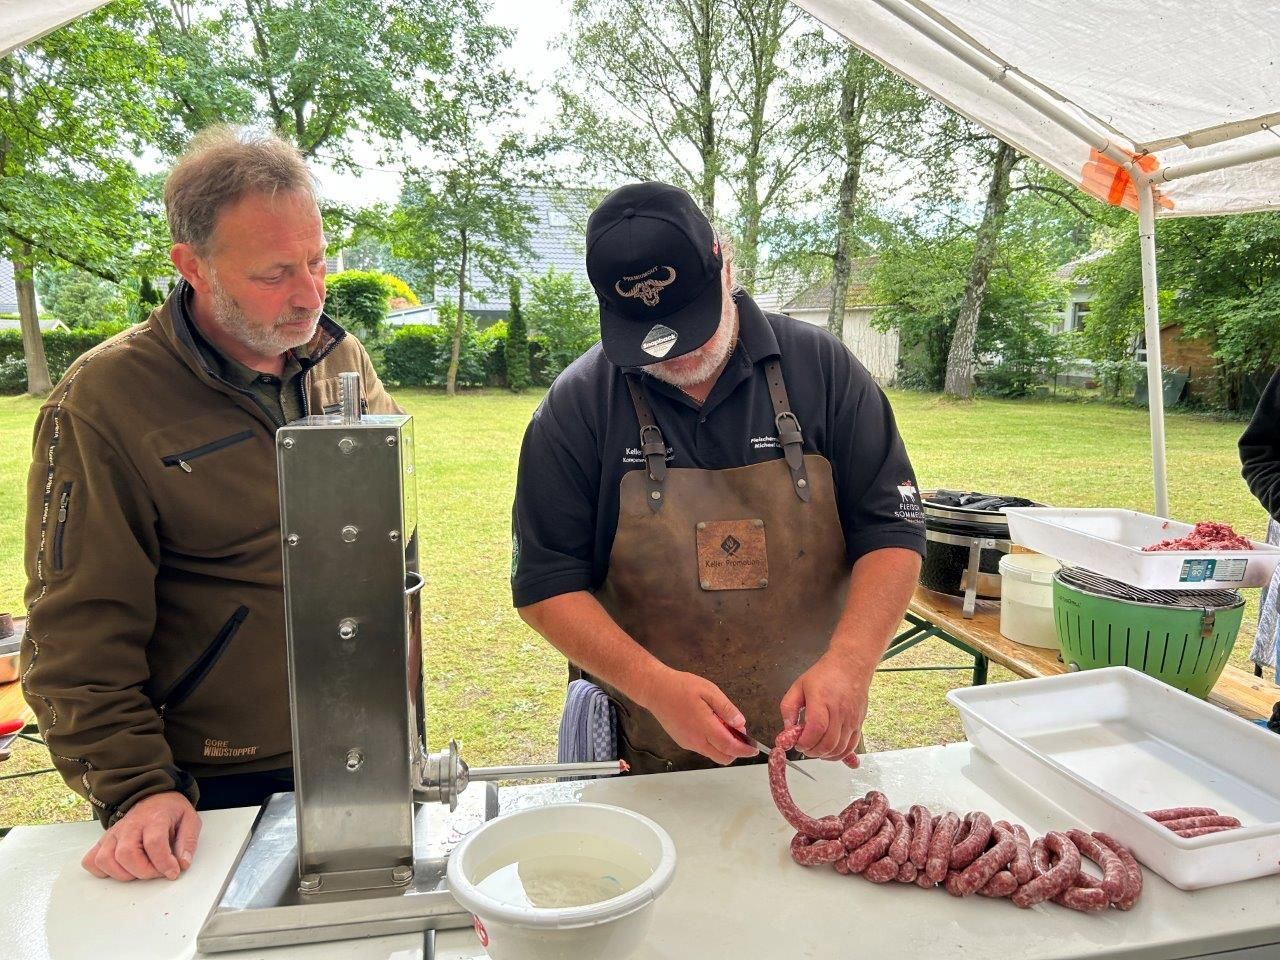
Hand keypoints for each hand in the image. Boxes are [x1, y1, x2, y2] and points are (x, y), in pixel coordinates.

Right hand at [81, 791, 200, 881]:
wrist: (154, 797)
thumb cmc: (171, 812)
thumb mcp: (190, 820)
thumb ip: (188, 842)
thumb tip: (183, 864)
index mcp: (154, 818)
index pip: (154, 843)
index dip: (163, 862)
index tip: (173, 872)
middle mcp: (130, 825)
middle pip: (126, 854)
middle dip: (144, 872)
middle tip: (158, 872)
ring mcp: (113, 833)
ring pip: (106, 860)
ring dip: (124, 874)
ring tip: (141, 871)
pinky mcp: (103, 841)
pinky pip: (91, 860)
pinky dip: (103, 871)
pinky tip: (121, 869)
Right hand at [641, 667, 759, 765]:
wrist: (655, 689)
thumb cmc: (682, 686)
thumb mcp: (708, 690)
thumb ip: (726, 708)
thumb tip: (741, 723)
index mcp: (705, 727)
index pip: (730, 747)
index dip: (745, 751)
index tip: (755, 750)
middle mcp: (696, 740)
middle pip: (722, 757)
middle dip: (736, 751)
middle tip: (739, 733)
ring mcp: (688, 743)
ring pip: (712, 754)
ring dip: (723, 746)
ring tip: (723, 723)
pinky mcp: (682, 741)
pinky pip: (703, 748)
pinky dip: (712, 743)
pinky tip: (710, 724)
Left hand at [780, 650, 869, 764]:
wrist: (851, 665)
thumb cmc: (825, 674)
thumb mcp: (798, 686)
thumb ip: (788, 708)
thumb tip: (787, 730)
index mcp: (821, 700)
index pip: (816, 729)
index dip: (805, 741)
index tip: (797, 743)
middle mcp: (839, 711)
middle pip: (828, 743)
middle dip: (812, 751)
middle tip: (804, 747)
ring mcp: (851, 719)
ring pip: (840, 748)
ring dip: (825, 755)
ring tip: (815, 749)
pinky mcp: (859, 723)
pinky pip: (851, 746)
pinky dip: (839, 754)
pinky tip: (829, 751)